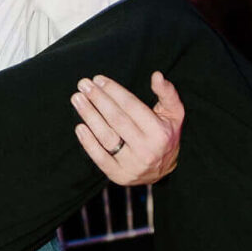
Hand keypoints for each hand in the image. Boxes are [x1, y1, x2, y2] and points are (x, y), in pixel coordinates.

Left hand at [70, 71, 183, 186]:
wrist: (164, 170)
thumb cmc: (166, 134)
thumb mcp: (174, 114)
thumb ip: (167, 93)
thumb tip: (157, 75)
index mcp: (160, 133)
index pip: (132, 106)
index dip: (113, 91)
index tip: (98, 79)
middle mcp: (147, 150)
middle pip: (116, 119)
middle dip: (98, 99)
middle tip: (83, 85)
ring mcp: (132, 165)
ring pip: (106, 137)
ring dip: (89, 116)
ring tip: (77, 99)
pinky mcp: (119, 175)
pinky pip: (100, 158)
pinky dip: (88, 142)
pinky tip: (79, 126)